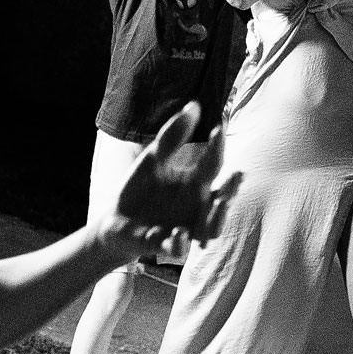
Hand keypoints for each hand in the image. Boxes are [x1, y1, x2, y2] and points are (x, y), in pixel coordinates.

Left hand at [107, 105, 237, 259]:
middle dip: (232, 189)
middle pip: (223, 199)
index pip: (213, 163)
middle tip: (237, 175)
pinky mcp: (166, 245)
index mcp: (195, 183)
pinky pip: (179, 249)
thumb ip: (172, 136)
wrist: (115, 222)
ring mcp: (185, 226)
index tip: (217, 130)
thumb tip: (194, 104)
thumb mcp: (152, 159)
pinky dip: (178, 242)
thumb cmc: (138, 190)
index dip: (218, 147)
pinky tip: (175, 232)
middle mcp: (196, 205)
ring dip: (216, 219)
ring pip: (211, 229)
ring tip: (217, 204)